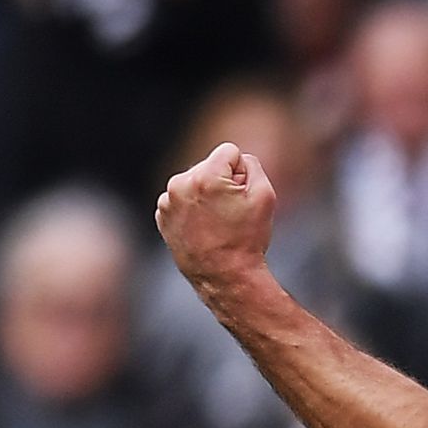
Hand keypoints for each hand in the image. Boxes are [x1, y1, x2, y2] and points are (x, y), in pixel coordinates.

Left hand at [156, 144, 280, 293]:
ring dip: (206, 195)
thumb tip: (237, 160)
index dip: (242, 172)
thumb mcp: (265, 196)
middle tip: (231, 213)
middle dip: (222, 183)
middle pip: (209, 166)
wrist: (224, 276)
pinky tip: (204, 228)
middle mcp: (180, 183)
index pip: (229, 152)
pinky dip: (193, 209)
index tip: (242, 196)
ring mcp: (167, 200)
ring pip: (194, 182)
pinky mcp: (162, 214)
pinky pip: (182, 199)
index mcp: (205, 175)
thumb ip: (253, 165)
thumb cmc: (247, 238)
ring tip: (218, 222)